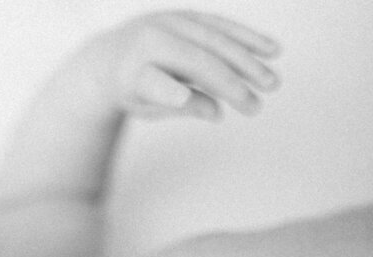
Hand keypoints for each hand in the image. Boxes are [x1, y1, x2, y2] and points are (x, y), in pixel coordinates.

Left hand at [72, 10, 280, 120]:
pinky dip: (248, 38)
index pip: (154, 83)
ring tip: (272, 83)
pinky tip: (273, 50)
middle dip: (229, 83)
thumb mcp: (145, 105)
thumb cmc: (132, 90)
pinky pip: (222, 26)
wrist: (113, 56)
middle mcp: (151, 39)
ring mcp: (171, 22)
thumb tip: (216, 111)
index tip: (183, 101)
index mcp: (132, 68)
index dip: (169, 93)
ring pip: (215, 41)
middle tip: (256, 107)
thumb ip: (176, 106)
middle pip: (195, 62)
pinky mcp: (188, 16)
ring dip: (248, 61)